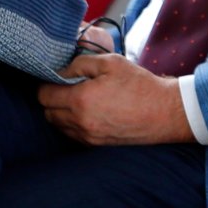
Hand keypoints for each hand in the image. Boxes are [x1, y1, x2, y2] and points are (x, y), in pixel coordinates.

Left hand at [37, 54, 193, 145]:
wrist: (164, 112)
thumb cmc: (139, 84)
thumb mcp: (111, 63)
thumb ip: (80, 63)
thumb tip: (60, 70)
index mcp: (80, 99)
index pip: (43, 95)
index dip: (46, 83)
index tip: (56, 77)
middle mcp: (79, 122)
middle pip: (47, 112)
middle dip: (52, 98)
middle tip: (67, 86)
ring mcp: (87, 136)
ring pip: (58, 125)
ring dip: (61, 112)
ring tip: (78, 98)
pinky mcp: (95, 144)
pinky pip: (71, 134)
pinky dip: (72, 124)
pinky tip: (88, 112)